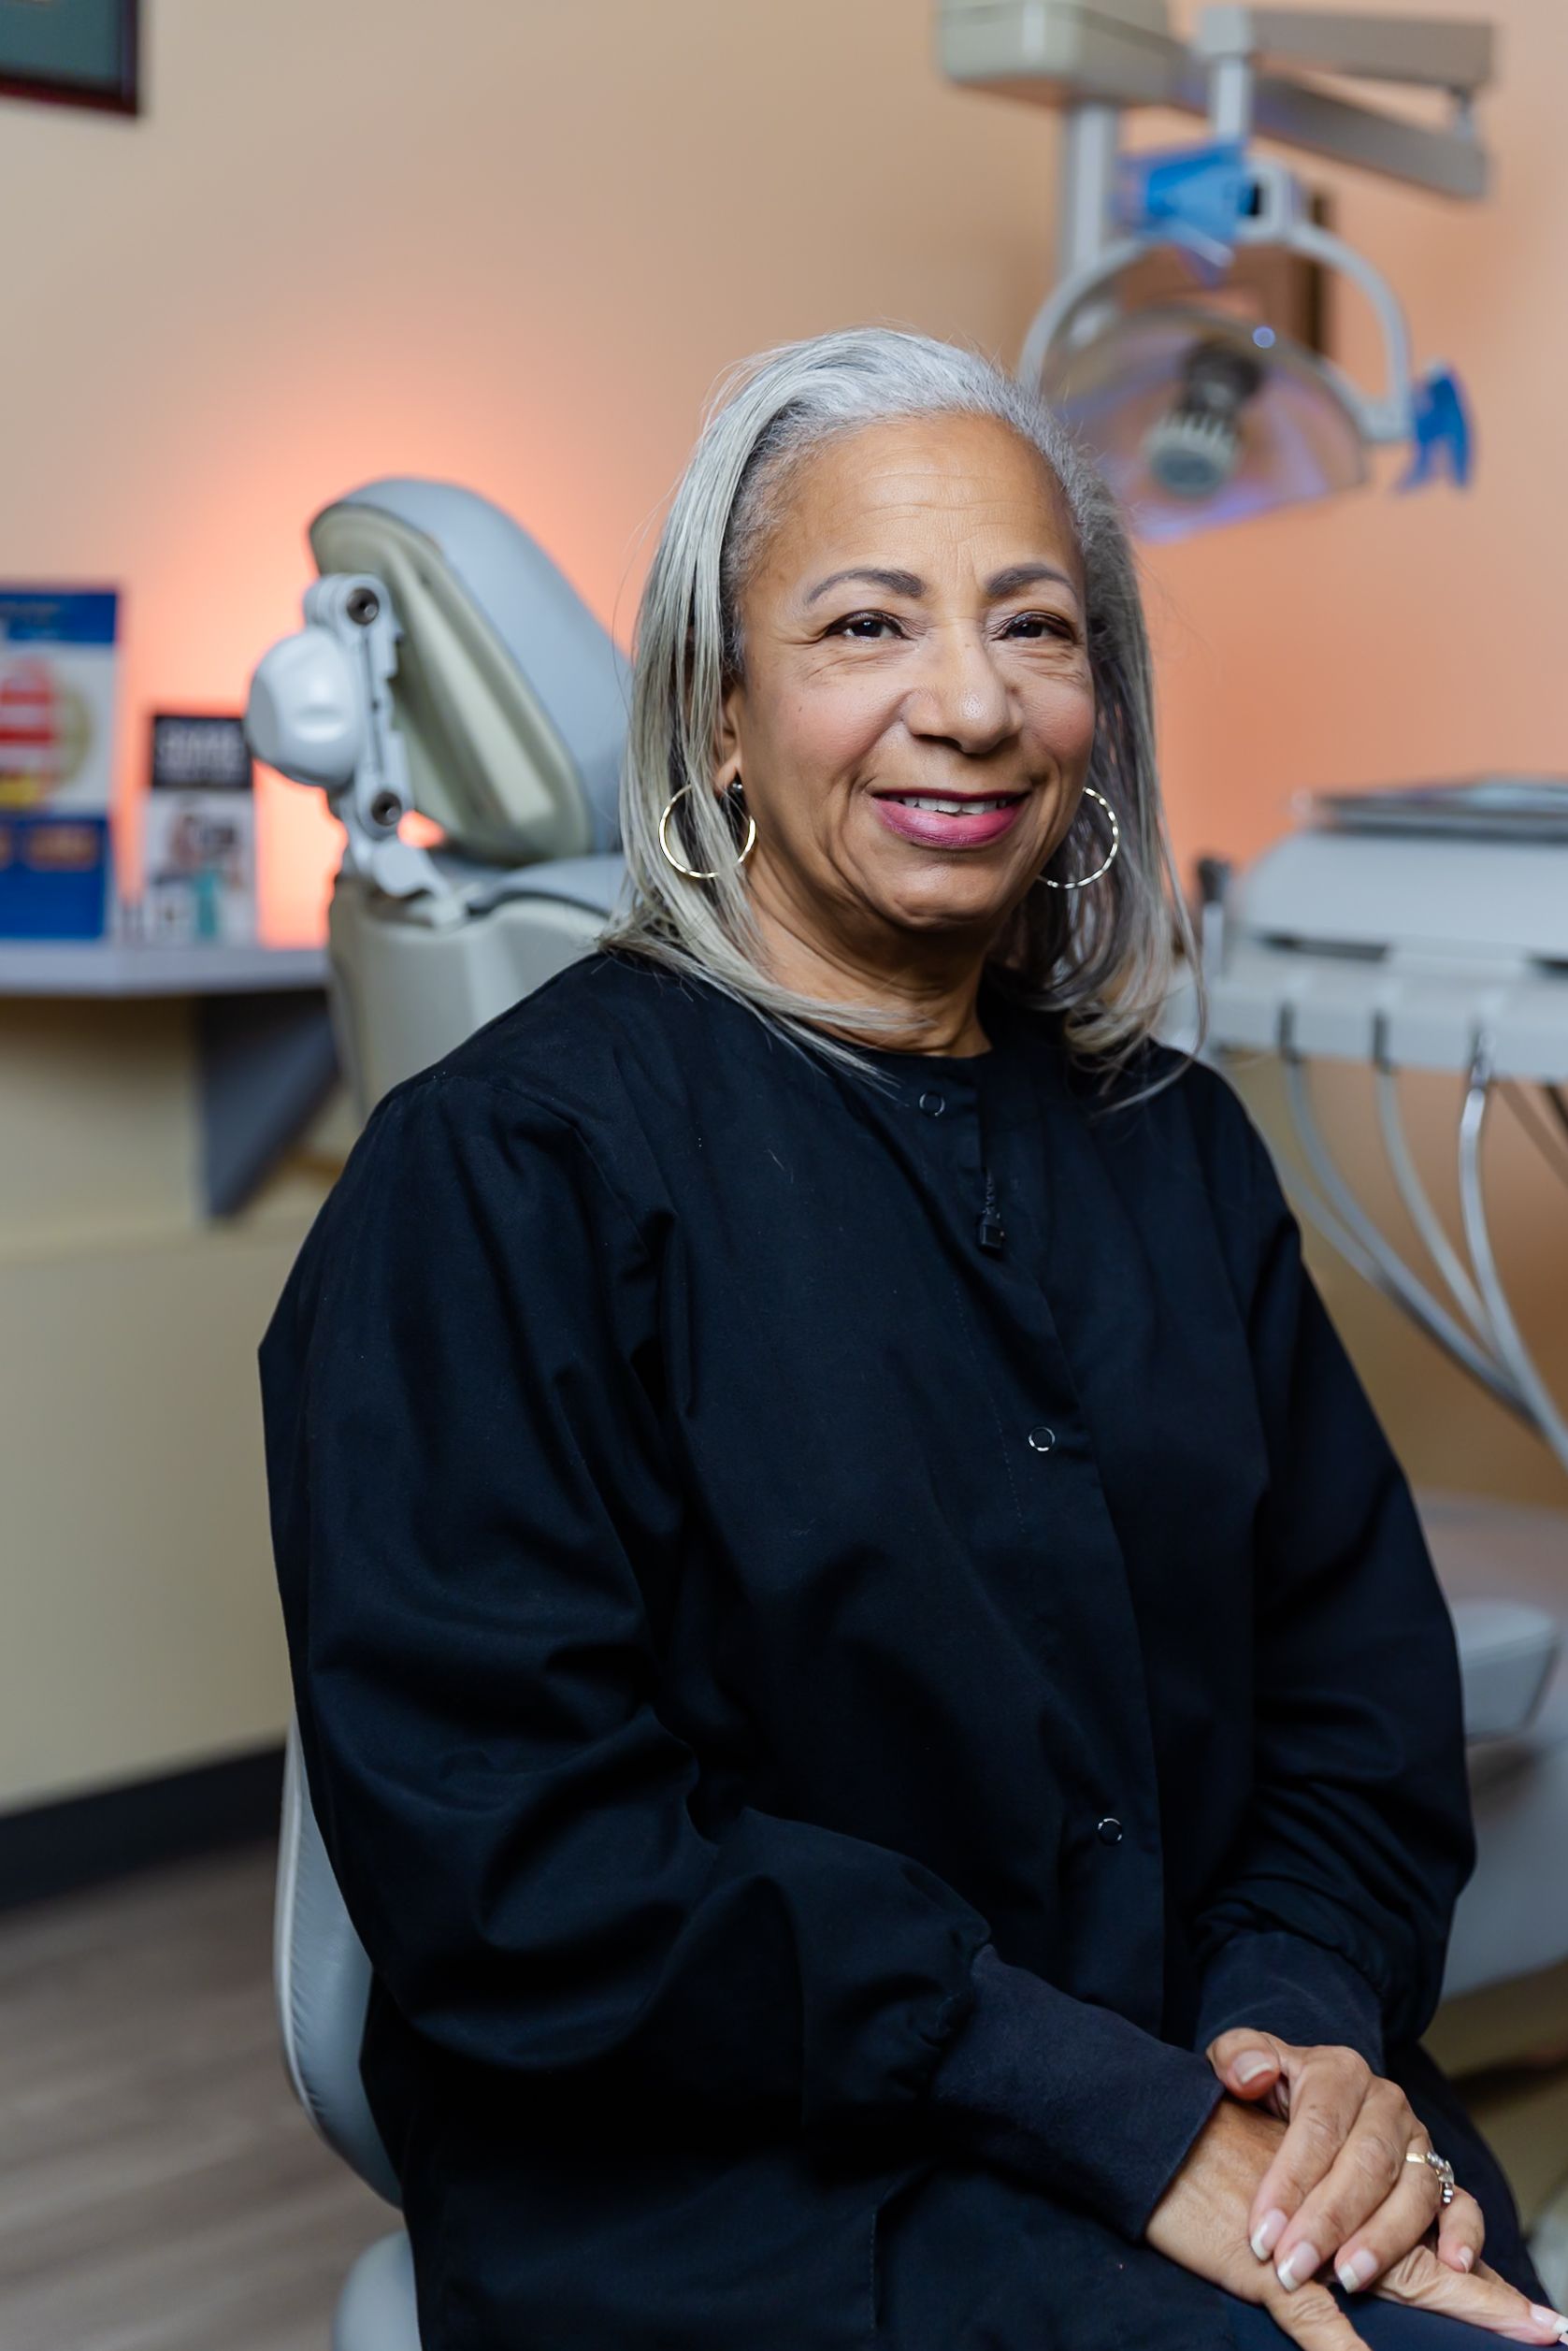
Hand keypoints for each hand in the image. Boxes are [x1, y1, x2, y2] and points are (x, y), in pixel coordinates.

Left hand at [1208, 2027, 1482, 2290]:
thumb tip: (1250, 2075)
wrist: (1304, 2096)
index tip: (1262, 2235)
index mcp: (1338, 2071)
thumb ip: (1236, 2055)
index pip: (1318, 2127)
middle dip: (1329, 2222)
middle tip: (1294, 2268)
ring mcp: (1418, 2141)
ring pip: (1413, 2189)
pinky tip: (1450, 2267)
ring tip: (1349, 2278)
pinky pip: (1464, 2203)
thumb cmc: (1265, 2089)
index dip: (1290, 2183)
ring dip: (1383, 2240)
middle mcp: (1386, 2103)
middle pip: (1366, 2163)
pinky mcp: (1441, 2175)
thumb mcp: (1238, 2059)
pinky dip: (1464, 2234)